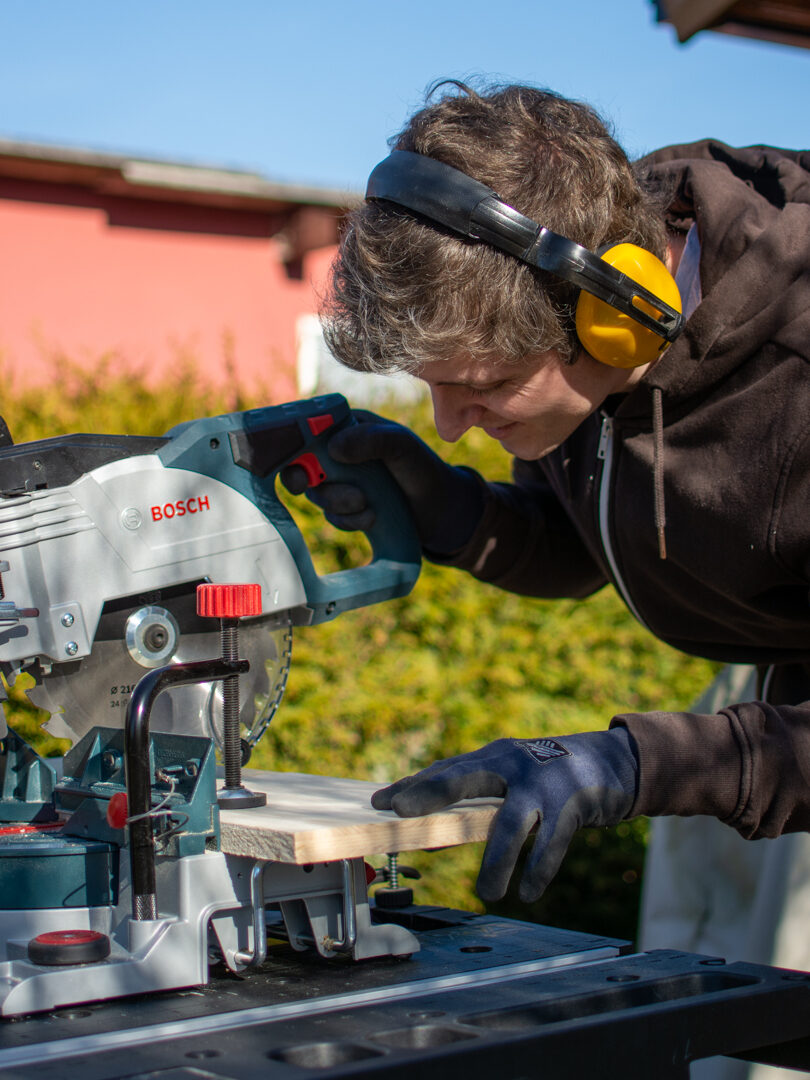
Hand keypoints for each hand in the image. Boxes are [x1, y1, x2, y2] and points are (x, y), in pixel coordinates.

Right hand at [280, 412, 484, 553]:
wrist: (441, 511)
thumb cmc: (422, 469)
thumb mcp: (402, 446)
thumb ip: (372, 440)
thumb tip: (332, 449)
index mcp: (349, 426)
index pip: (308, 426)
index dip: (292, 442)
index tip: (294, 458)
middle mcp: (341, 451)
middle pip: (301, 463)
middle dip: (308, 479)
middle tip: (313, 485)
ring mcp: (343, 480)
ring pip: (316, 493)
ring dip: (336, 503)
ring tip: (366, 505)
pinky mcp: (348, 507)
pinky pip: (332, 515)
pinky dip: (347, 520)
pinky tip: (371, 519)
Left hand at [371, 728, 638, 902]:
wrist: (610, 761)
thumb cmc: (547, 777)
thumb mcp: (510, 781)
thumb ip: (475, 803)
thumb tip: (431, 838)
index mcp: (492, 757)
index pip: (444, 771)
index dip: (412, 786)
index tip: (379, 801)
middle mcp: (511, 764)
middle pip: (464, 779)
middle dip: (431, 795)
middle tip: (401, 813)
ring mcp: (541, 783)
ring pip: (510, 825)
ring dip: (496, 862)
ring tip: (486, 894)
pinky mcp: (571, 803)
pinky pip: (551, 843)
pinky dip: (538, 870)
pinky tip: (527, 892)